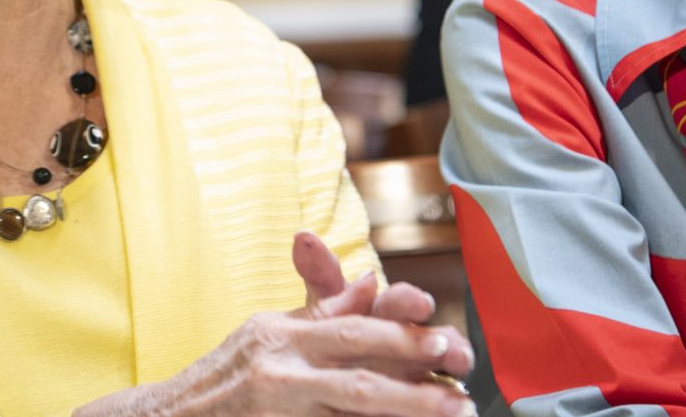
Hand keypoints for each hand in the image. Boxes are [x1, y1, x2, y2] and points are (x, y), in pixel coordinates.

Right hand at [73, 233, 474, 415]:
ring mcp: (276, 408)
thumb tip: (372, 281)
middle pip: (357, 369)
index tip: (443, 333)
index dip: (400, 329)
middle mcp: (278, 368)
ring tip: (449, 415)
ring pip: (351, 406)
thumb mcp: (270, 332)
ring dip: (403, 413)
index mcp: (283, 335)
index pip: (351, 326)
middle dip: (413, 375)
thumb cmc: (223, 376)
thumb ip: (323, 309)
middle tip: (461, 386)